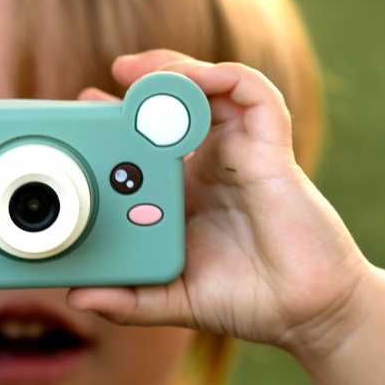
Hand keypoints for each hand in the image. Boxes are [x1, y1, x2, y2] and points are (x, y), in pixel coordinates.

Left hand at [66, 50, 374, 355]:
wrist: (306, 314)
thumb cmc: (247, 301)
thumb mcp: (172, 299)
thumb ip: (128, 301)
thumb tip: (79, 297)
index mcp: (188, 189)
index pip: (150, 138)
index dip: (120, 117)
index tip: (86, 105)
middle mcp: (214, 164)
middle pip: (179, 103)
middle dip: (146, 80)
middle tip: (111, 78)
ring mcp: (244, 152)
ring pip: (213, 87)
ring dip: (177, 70)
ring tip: (139, 71)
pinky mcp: (272, 150)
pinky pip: (254, 93)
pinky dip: (222, 77)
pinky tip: (192, 81)